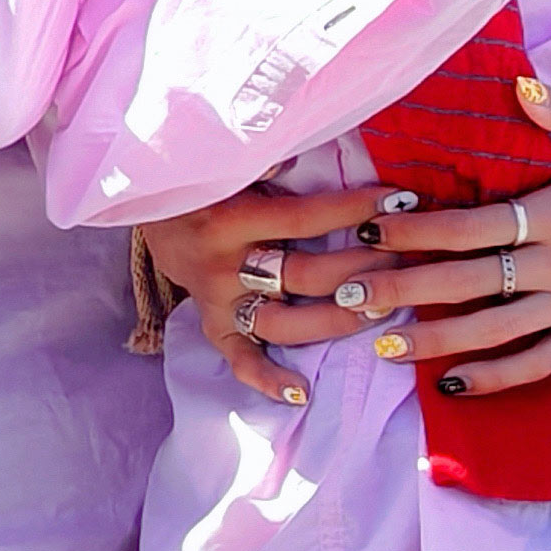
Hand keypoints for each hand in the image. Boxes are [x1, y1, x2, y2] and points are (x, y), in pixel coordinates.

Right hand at [144, 176, 390, 407]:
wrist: (146, 206)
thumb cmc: (204, 177)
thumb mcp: (228, 160)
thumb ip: (262, 159)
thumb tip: (295, 157)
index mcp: (231, 218)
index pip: (306, 218)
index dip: (356, 210)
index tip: (401, 201)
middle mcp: (224, 265)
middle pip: (304, 275)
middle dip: (360, 267)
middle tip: (405, 260)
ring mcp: (218, 301)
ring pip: (281, 324)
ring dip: (334, 321)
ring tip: (381, 311)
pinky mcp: (211, 323)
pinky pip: (238, 359)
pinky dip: (266, 379)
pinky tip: (301, 393)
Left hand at [342, 86, 550, 394]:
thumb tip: (515, 83)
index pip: (474, 226)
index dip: (420, 232)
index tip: (374, 231)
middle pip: (469, 283)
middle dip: (406, 290)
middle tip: (353, 293)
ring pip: (494, 331)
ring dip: (436, 341)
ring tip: (383, 347)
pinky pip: (535, 363)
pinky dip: (493, 378)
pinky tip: (450, 383)